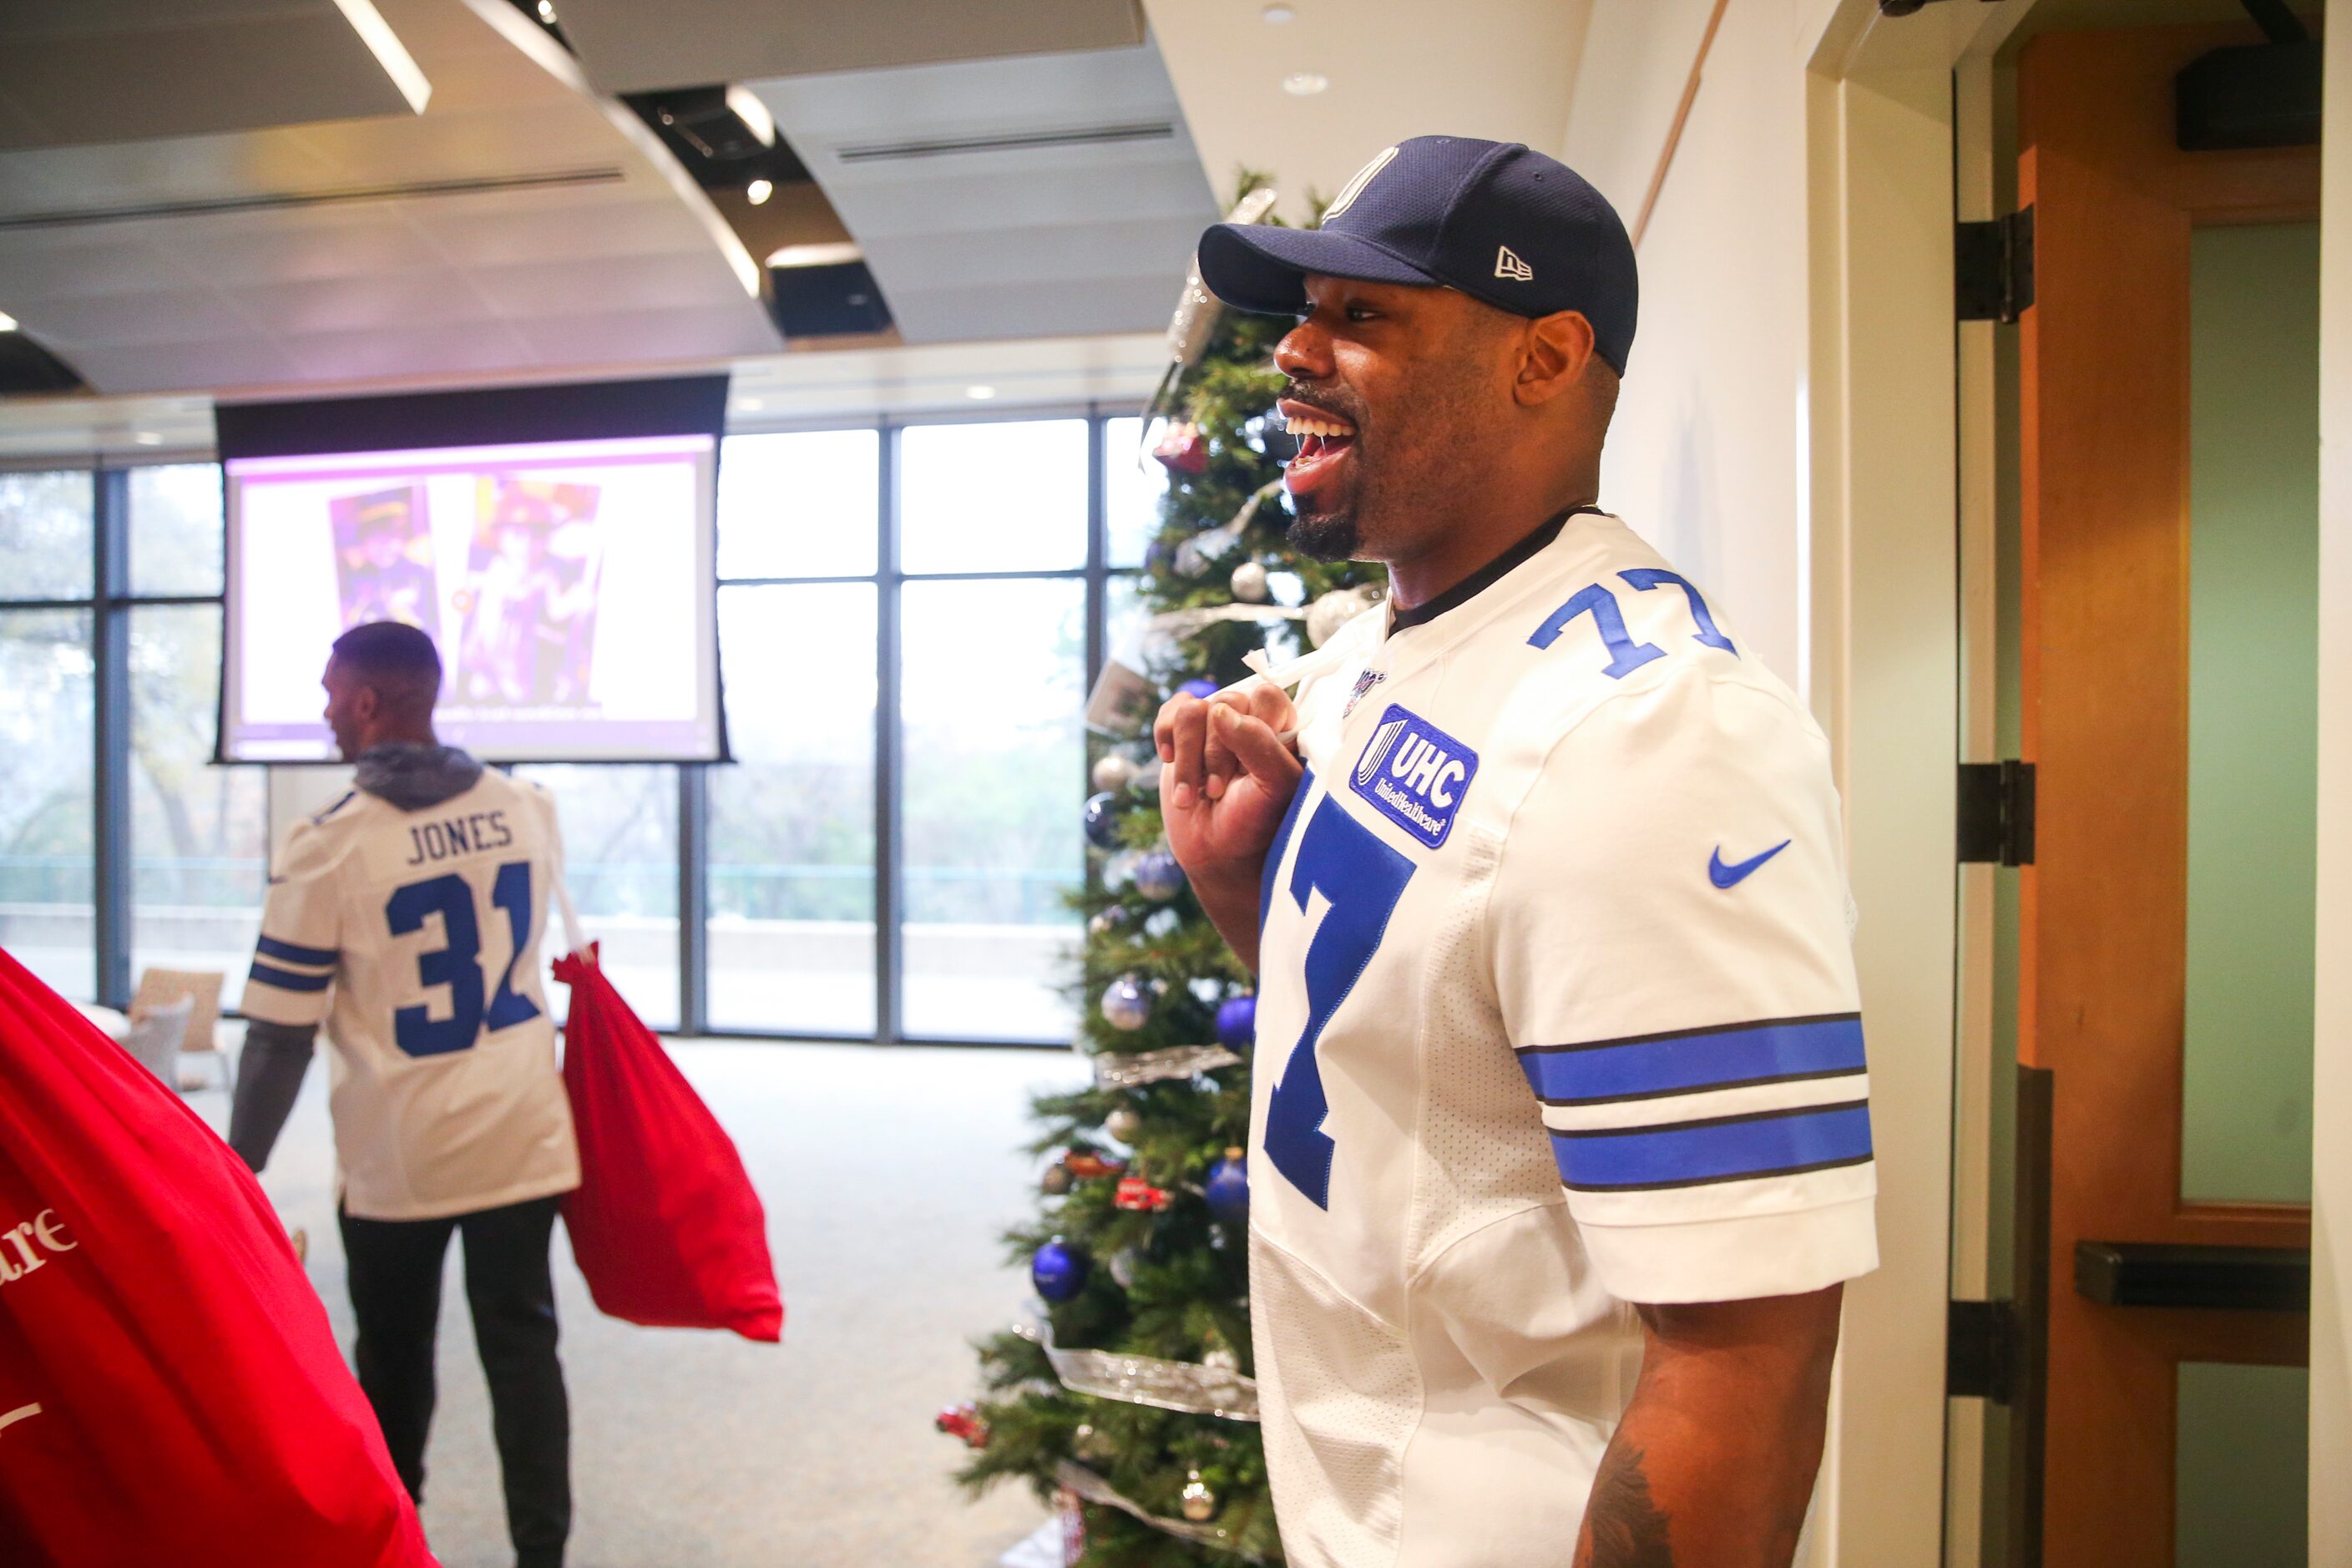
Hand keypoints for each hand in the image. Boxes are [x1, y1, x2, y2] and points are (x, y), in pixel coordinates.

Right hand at [1153, 681, 1301, 886]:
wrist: (1216, 852)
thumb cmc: (1255, 822)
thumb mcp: (1273, 788)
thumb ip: (1259, 744)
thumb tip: (1221, 711)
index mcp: (1281, 728)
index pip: (1266, 696)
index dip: (1252, 727)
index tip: (1247, 768)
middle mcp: (1247, 719)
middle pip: (1224, 703)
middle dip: (1215, 754)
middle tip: (1217, 791)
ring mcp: (1212, 725)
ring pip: (1190, 711)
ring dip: (1187, 759)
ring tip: (1191, 793)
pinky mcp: (1181, 734)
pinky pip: (1168, 713)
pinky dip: (1165, 739)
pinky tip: (1170, 762)